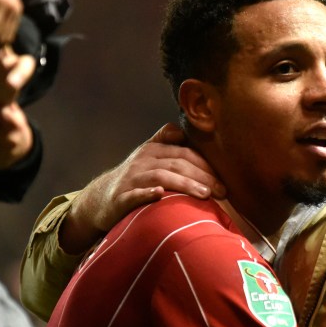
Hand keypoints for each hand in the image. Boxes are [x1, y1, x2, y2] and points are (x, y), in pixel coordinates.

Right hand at [60, 123, 225, 253]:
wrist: (101, 197)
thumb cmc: (135, 177)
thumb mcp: (149, 155)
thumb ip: (166, 139)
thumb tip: (183, 128)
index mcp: (153, 150)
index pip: (185, 153)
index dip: (206, 165)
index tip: (223, 180)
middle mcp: (143, 161)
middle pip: (177, 164)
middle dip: (202, 176)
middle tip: (222, 191)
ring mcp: (131, 179)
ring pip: (160, 177)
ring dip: (184, 185)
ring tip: (204, 195)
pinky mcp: (120, 198)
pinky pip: (133, 195)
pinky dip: (146, 194)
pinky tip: (160, 195)